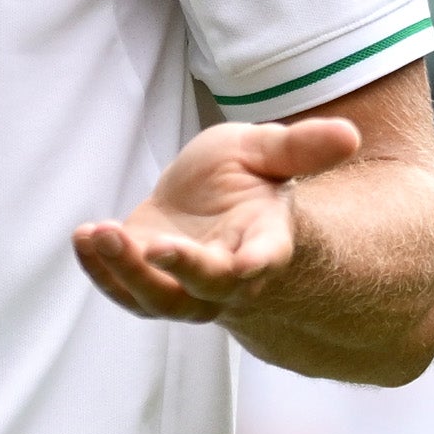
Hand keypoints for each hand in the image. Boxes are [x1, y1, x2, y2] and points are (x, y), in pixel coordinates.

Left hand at [73, 113, 363, 323]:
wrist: (208, 203)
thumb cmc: (244, 177)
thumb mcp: (263, 150)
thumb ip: (300, 147)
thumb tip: (350, 134)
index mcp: (264, 243)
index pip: (262, 262)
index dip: (253, 265)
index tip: (246, 264)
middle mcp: (228, 277)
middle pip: (206, 289)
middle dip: (179, 271)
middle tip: (149, 246)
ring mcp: (185, 289)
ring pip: (159, 299)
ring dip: (125, 271)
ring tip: (99, 233)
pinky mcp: (147, 285)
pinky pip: (123, 290)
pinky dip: (99, 269)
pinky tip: (82, 237)